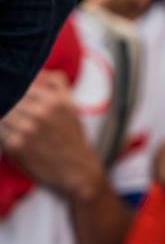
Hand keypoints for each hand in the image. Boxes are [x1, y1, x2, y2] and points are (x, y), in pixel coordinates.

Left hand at [1, 71, 103, 202]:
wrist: (78, 172)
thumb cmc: (72, 140)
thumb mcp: (72, 108)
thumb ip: (57, 85)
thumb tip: (43, 71)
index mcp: (56, 101)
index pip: (22, 84)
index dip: (13, 88)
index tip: (11, 92)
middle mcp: (42, 112)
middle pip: (10, 97)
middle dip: (7, 102)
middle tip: (14, 113)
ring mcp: (28, 128)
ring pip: (3, 112)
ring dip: (5, 118)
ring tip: (13, 125)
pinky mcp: (16, 145)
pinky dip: (3, 134)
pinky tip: (11, 138)